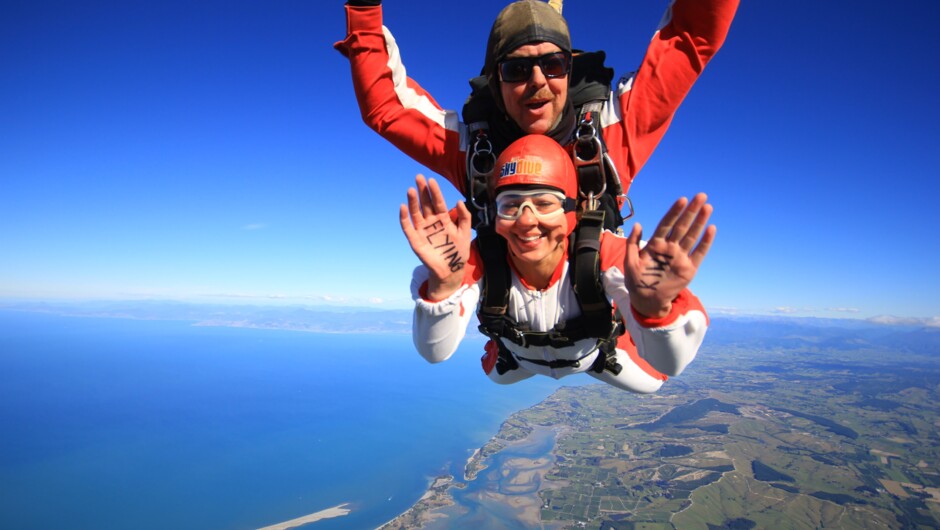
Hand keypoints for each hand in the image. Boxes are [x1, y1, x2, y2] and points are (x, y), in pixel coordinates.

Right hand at [400, 175, 472, 299]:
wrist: (451, 270)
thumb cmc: (459, 251)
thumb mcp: (466, 232)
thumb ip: (465, 217)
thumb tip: (459, 201)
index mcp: (444, 219)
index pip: (438, 202)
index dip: (435, 191)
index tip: (431, 180)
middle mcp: (431, 222)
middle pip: (425, 204)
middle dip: (422, 191)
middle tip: (419, 177)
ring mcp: (422, 230)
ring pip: (416, 212)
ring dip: (413, 201)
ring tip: (411, 190)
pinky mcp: (415, 239)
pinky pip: (408, 227)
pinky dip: (404, 218)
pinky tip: (403, 207)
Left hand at [624, 193, 715, 317]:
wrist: (647, 300)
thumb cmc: (636, 280)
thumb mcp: (630, 261)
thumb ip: (632, 243)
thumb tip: (638, 224)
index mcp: (656, 244)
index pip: (666, 224)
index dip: (674, 212)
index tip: (682, 200)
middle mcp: (670, 248)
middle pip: (682, 226)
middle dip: (691, 211)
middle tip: (701, 196)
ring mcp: (680, 257)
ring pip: (692, 236)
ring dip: (700, 222)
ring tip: (707, 207)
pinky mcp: (689, 268)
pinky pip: (699, 253)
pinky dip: (705, 242)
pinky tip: (711, 229)